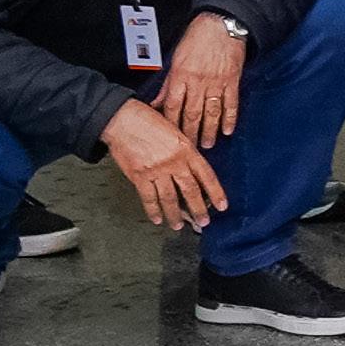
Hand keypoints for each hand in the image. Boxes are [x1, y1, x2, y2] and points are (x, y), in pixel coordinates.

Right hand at [99, 96, 220, 229]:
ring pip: (169, 198)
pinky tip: (157, 219)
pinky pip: (148, 197)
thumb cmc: (148, 121)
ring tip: (178, 226)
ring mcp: (156, 170)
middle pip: (190, 190)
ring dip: (175, 214)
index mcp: (187, 150)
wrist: (122, 120)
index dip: (216, 192)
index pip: (206, 175)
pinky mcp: (139, 176)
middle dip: (198, 209)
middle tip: (203, 222)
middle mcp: (174, 162)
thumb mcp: (176, 131)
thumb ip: (185, 150)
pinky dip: (153, 210)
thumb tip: (193, 167)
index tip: (222, 206)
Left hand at [155, 12, 245, 145]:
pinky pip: (231, 103)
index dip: (171, 124)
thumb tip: (157, 102)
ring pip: (212, 112)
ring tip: (209, 144)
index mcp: (181, 76)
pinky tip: (228, 130)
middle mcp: (198, 82)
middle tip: (190, 148)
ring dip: (210, 130)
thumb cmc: (197, 39)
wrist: (222, 25)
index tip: (170, 137)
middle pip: (192, 114)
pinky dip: (231, 118)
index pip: (173, 106)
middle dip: (190, 133)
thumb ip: (168, 83)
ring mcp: (217, 83)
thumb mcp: (176, 59)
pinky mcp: (232, 81)